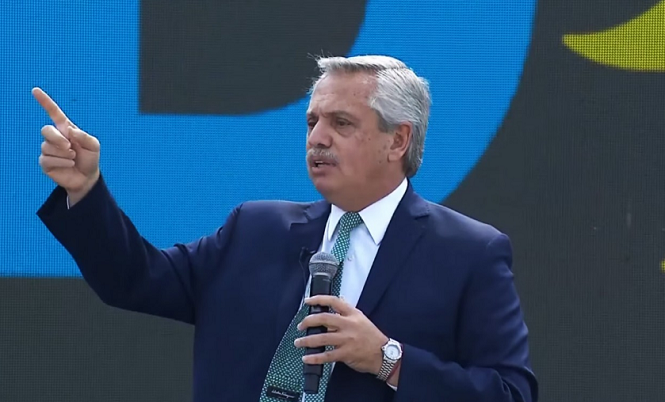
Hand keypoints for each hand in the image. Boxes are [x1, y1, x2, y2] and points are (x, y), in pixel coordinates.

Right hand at [32, 87, 100, 204]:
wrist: (87, 178)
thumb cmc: (90, 159)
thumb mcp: (94, 146)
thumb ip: (84, 136)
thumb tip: (69, 130)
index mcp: (66, 129)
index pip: (54, 112)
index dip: (45, 102)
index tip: (35, 90)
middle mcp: (55, 137)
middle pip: (46, 130)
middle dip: (57, 138)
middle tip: (69, 147)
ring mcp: (48, 150)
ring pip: (48, 147)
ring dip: (64, 154)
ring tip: (73, 158)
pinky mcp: (45, 162)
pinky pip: (48, 159)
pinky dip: (62, 162)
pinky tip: (69, 164)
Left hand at [295, 295, 388, 374]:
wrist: (384, 354)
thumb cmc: (372, 337)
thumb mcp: (361, 318)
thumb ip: (348, 311)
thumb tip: (338, 300)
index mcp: (353, 314)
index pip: (334, 301)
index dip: (319, 299)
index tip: (308, 301)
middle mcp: (349, 325)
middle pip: (324, 318)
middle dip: (308, 321)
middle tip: (300, 325)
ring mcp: (347, 340)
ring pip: (322, 338)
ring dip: (307, 340)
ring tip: (298, 342)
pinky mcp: (346, 354)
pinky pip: (327, 356)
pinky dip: (315, 357)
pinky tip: (306, 358)